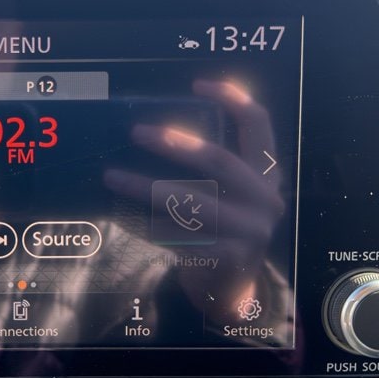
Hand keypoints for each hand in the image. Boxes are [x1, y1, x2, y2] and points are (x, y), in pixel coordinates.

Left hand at [103, 80, 284, 306]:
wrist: (231, 294)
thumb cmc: (220, 235)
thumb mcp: (227, 198)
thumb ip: (209, 171)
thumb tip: (152, 134)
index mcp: (266, 176)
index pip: (258, 125)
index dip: (232, 99)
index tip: (198, 83)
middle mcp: (265, 199)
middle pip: (218, 159)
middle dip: (174, 143)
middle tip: (136, 132)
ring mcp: (250, 230)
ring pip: (189, 201)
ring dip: (144, 186)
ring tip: (112, 176)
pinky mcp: (228, 257)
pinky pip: (176, 235)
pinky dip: (145, 224)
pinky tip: (121, 215)